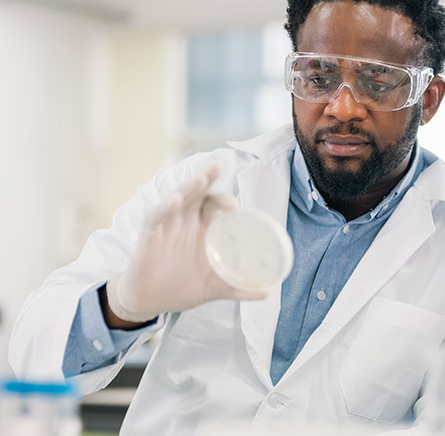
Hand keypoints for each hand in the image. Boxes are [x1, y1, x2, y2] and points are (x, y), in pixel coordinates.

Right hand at [106, 165, 266, 322]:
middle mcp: (186, 221)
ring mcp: (167, 226)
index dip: (225, 199)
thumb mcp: (214, 288)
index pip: (215, 204)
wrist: (150, 302)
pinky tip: (174, 200)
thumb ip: (238, 288)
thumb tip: (266, 292)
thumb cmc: (182, 287)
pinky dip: (165, 207)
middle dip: (207, 179)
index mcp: (203, 229)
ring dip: (189, 187)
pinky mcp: (150, 235)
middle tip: (218, 169)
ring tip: (201, 177)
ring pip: (178, 198)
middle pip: (197, 193)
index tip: (237, 207)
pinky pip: (156, 217)